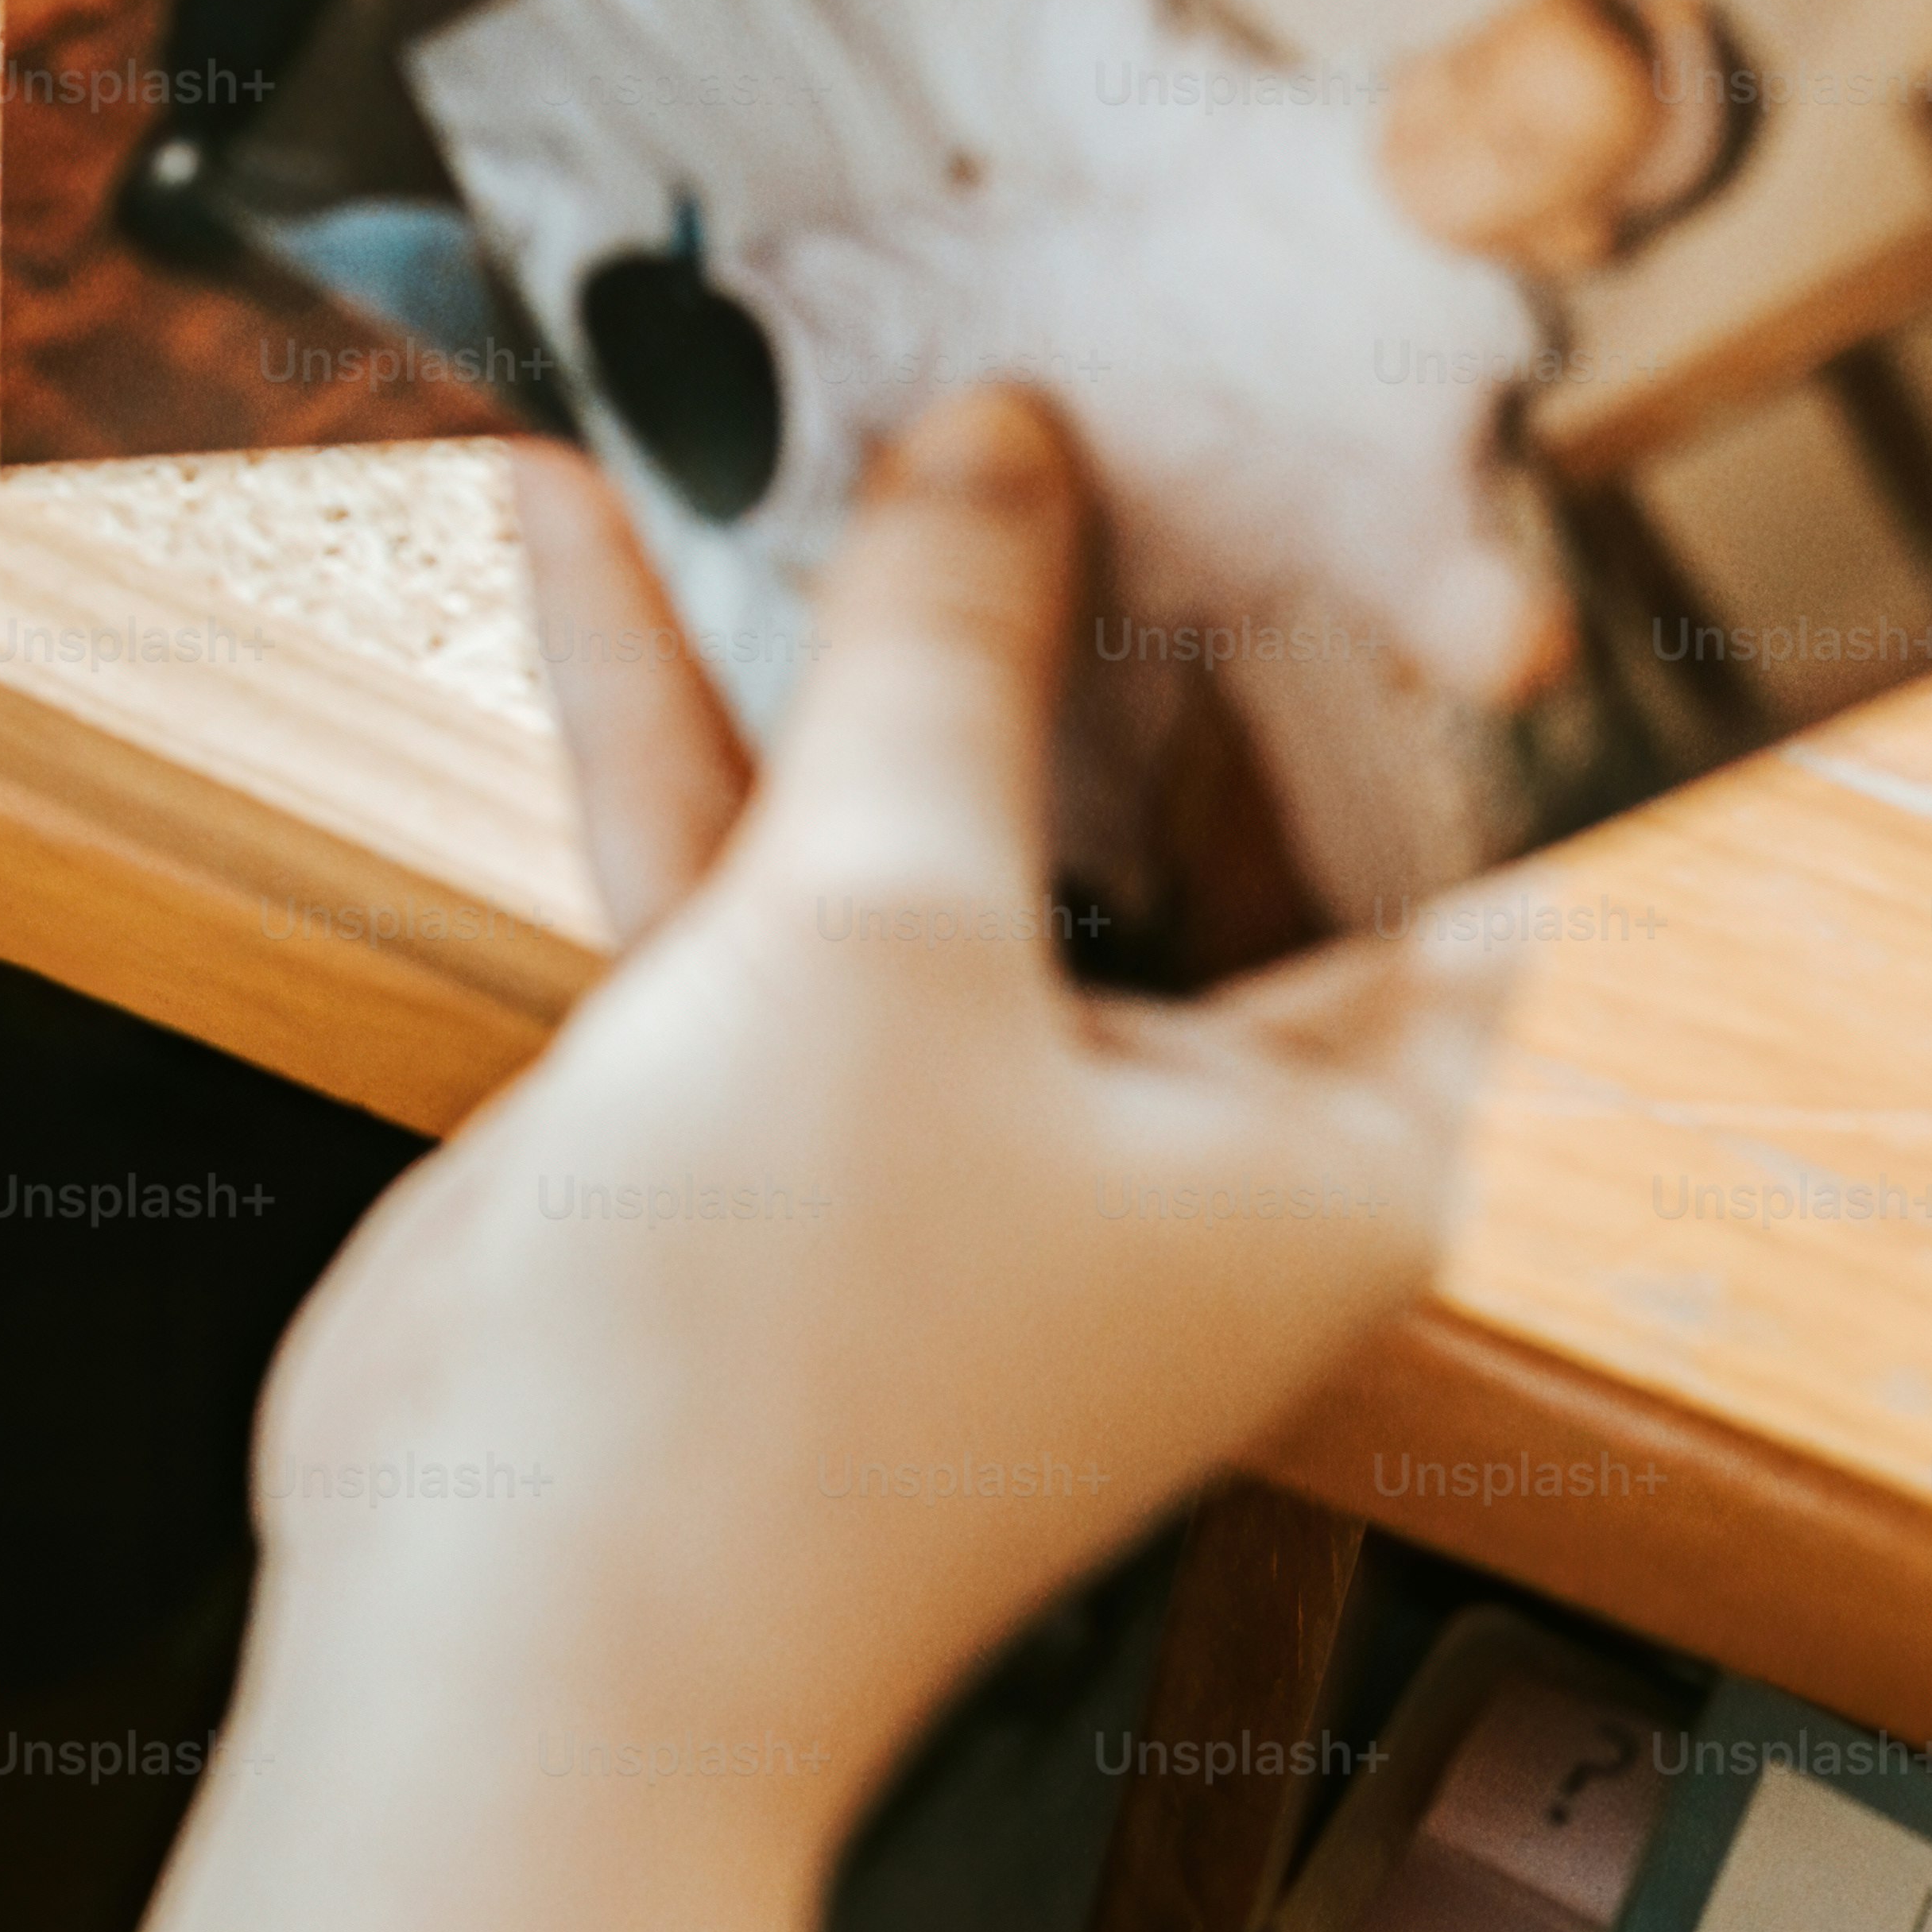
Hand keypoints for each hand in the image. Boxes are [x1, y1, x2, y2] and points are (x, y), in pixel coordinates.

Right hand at [110, 394, 1509, 1931]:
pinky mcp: (761, 1086)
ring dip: (835, 602)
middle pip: (1149, 777)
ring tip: (786, 369)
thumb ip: (945, 658)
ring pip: (918, 790)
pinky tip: (594, 519)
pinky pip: (745, 846)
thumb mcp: (886, 931)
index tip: (1285, 403)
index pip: (1422, 821)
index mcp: (1326, 1132)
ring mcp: (952, 1100)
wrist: (509, 1601)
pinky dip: (675, 696)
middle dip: (1064, 562)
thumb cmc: (768, 1366)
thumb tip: (1004, 445)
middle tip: (1020, 330)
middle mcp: (1162, 1114)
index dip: (1366, 610)